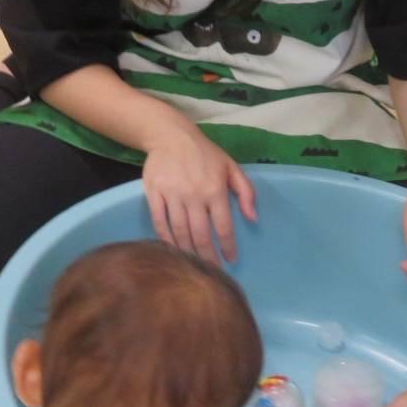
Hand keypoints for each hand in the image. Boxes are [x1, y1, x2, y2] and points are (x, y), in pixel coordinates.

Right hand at [142, 121, 256, 264]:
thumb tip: (253, 218)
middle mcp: (194, 195)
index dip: (227, 246)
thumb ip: (246, 192)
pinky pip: (159, 221)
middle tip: (212, 271)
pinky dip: (165, 238)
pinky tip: (172, 249)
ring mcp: (172, 195)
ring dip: (187, 251)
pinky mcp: (154, 193)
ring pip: (180, 231)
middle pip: (200, 234)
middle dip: (207, 256)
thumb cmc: (205, 153)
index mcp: (215, 190)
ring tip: (193, 264)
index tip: (231, 260)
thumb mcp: (231, 167)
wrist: (170, 135)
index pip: (223, 226)